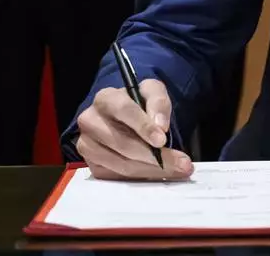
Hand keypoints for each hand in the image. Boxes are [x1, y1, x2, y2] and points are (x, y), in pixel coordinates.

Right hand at [76, 78, 192, 179]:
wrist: (128, 117)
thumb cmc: (140, 103)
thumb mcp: (153, 92)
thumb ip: (159, 102)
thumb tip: (160, 126)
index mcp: (105, 98)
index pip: (123, 110)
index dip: (143, 126)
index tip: (162, 140)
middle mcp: (90, 121)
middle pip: (122, 143)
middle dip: (154, 155)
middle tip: (181, 163)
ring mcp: (88, 146)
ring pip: (122, 164)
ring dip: (152, 170)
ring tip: (177, 170)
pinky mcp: (93, 166)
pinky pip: (118, 177)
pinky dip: (141, 177)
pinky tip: (159, 174)